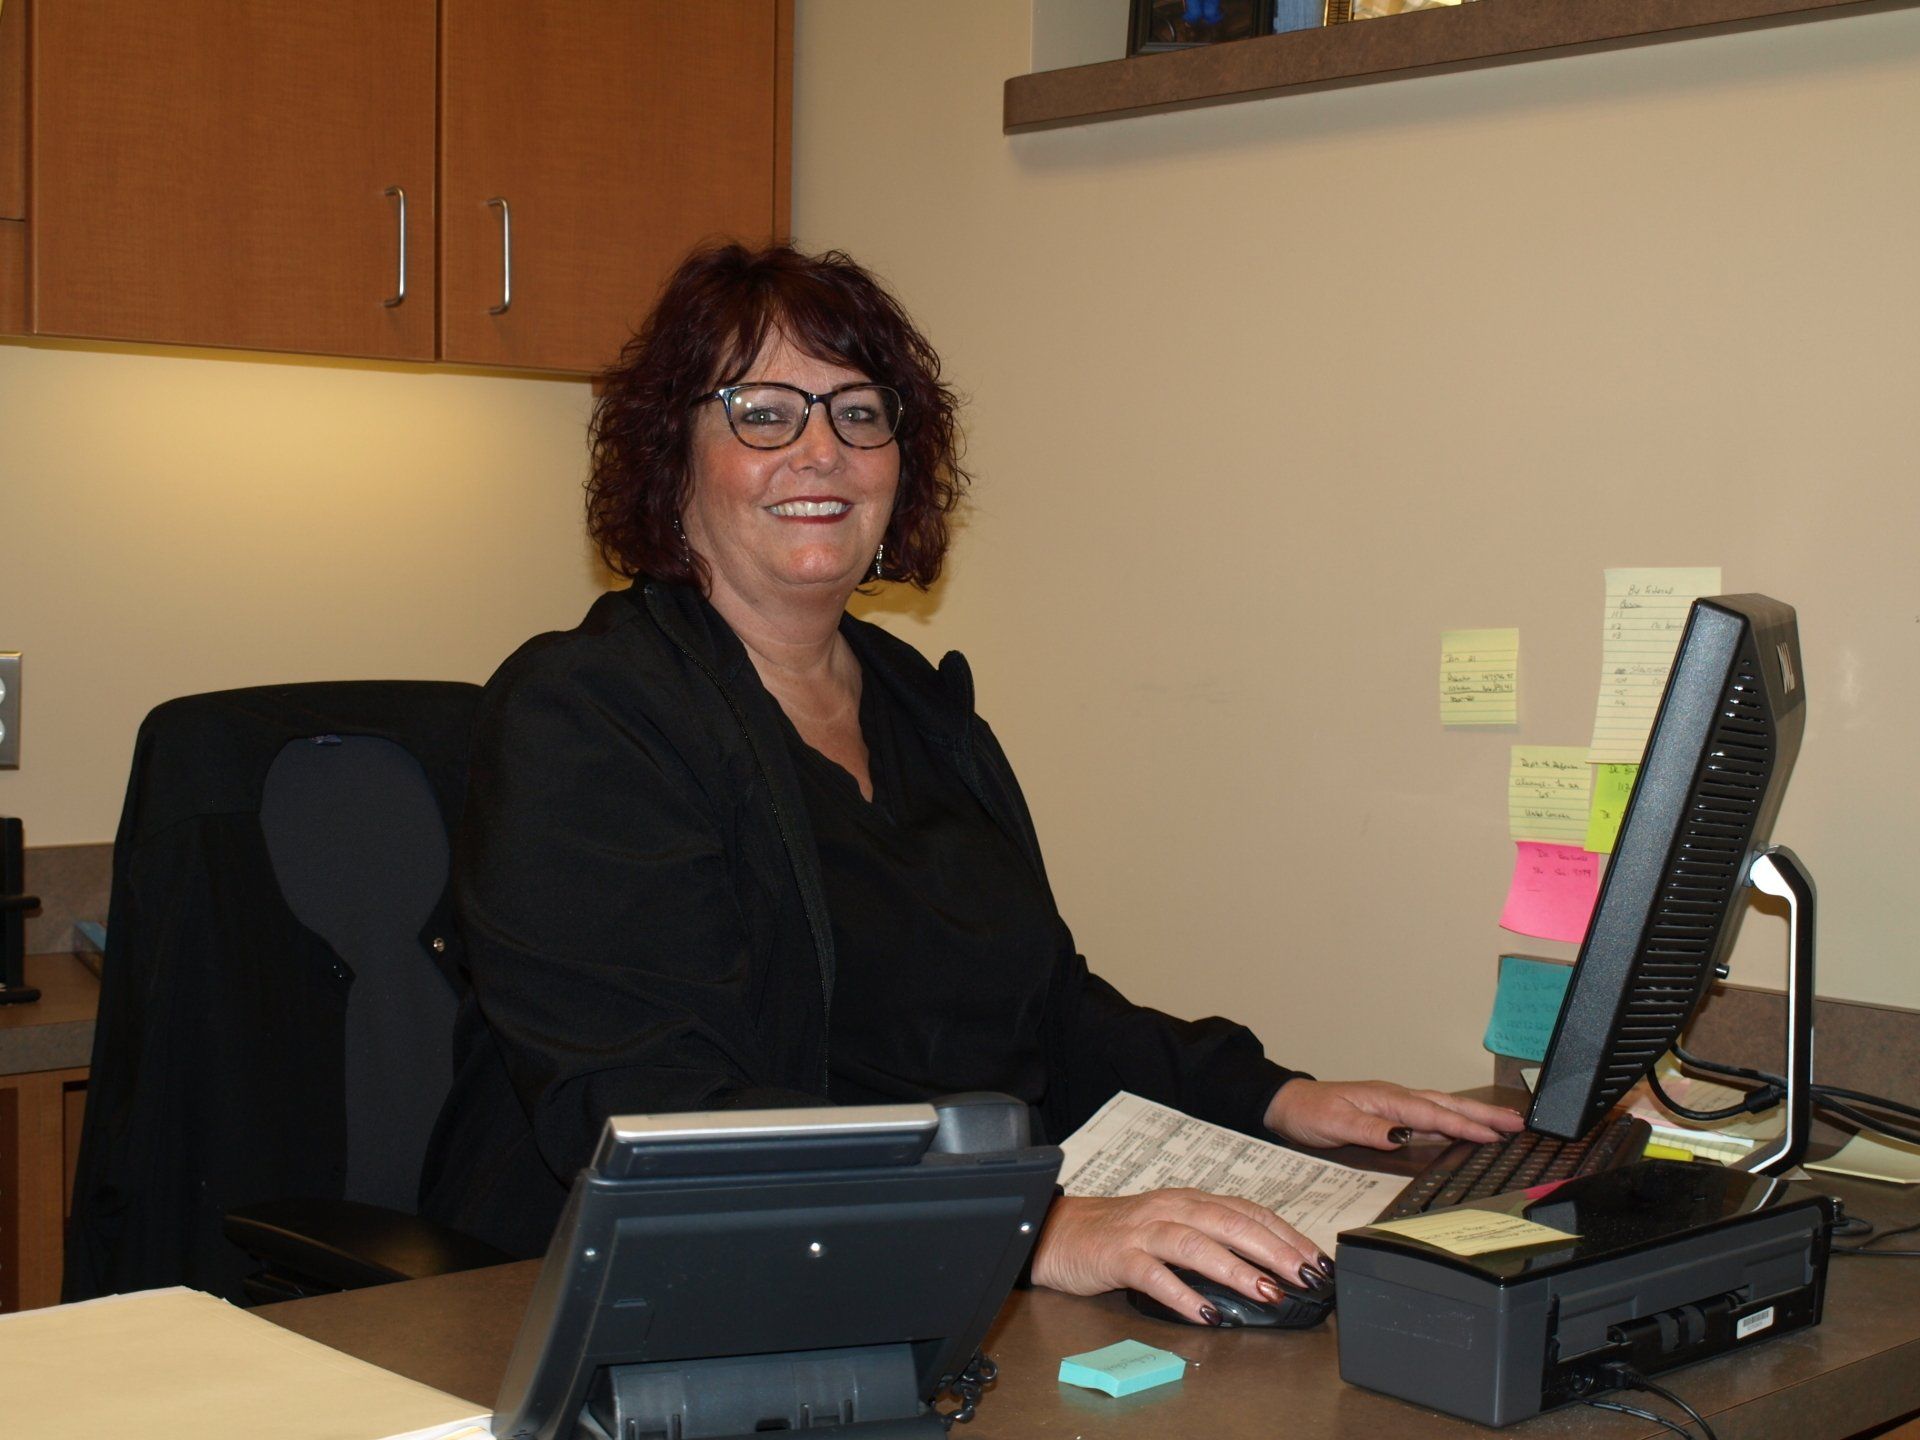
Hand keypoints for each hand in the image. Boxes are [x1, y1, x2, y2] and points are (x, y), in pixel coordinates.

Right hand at [1027, 1188, 1329, 1322]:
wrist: (1057, 1232)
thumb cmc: (1120, 1234)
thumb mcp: (1171, 1226)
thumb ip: (1212, 1238)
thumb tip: (1268, 1268)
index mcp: (1189, 1200)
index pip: (1248, 1211)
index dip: (1285, 1234)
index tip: (1317, 1259)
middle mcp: (1171, 1208)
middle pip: (1230, 1223)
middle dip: (1273, 1249)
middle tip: (1305, 1276)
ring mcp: (1143, 1230)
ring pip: (1196, 1244)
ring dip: (1235, 1269)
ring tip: (1267, 1293)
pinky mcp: (1118, 1255)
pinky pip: (1154, 1274)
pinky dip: (1182, 1294)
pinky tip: (1205, 1314)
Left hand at [1264, 1078, 1524, 1149]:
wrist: (1289, 1105)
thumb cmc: (1310, 1113)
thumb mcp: (1334, 1124)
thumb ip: (1369, 1130)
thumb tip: (1403, 1136)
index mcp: (1387, 1099)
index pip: (1432, 1114)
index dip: (1464, 1126)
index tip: (1494, 1135)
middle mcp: (1396, 1099)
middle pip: (1447, 1106)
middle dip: (1484, 1114)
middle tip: (1519, 1122)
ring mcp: (1395, 1106)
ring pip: (1443, 1108)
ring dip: (1474, 1116)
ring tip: (1506, 1124)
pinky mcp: (1392, 1115)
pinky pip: (1431, 1116)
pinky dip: (1454, 1121)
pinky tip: (1467, 1129)